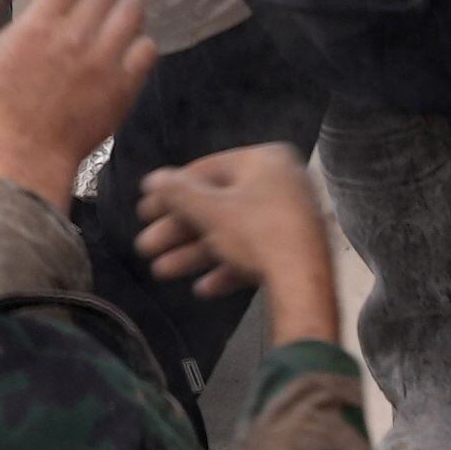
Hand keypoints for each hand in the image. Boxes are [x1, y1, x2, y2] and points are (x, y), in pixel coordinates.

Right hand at [0, 0, 156, 199]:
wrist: (32, 152)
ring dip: (124, 12)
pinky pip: (147, 47)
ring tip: (116, 22)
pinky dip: (138, 45)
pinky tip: (126, 52)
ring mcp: (103, 61)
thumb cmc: (10, 101)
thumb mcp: (2, 49)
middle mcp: (73, 37)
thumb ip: (29, 17)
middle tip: (96, 6)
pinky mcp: (124, 85)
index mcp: (39, 25)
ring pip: (131, 10)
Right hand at [132, 143, 341, 343]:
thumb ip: (178, 193)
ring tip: (160, 271)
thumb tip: (153, 178)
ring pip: (232, 233)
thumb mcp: (210, 211)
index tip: (145, 210)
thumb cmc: (256, 233)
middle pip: (217, 206)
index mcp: (266, 160)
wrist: (306, 283)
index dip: (171, 192)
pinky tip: (202, 289)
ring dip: (194, 253)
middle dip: (178, 231)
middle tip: (145, 245)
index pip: (207, 170)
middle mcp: (281, 183)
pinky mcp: (295, 251)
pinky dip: (227, 268)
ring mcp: (291, 219)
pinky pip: (254, 254)